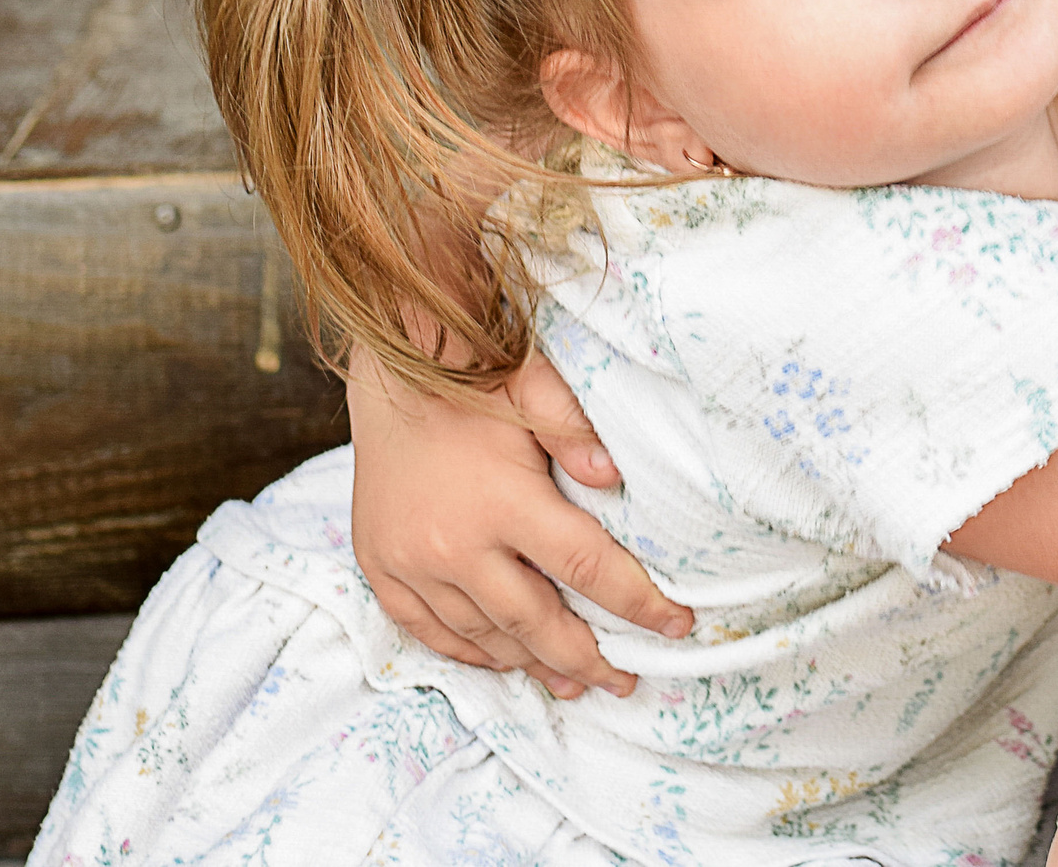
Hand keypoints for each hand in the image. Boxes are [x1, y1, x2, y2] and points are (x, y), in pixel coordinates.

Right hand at [347, 351, 692, 698]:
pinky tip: (504, 660)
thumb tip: (617, 478)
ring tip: (574, 681)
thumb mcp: (534, 388)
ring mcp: (411, 564)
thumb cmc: (473, 383)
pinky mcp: (381, 569)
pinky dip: (471, 652)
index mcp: (504, 501)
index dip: (638, 603)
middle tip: (625, 680)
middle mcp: (454, 545)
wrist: (385, 376)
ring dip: (532, 663)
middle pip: (535, 622)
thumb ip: (577, 431)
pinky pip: (429, 632)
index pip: (587, 567)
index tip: (676, 625)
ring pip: (483, 636)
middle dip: (587, 658)